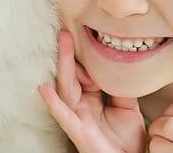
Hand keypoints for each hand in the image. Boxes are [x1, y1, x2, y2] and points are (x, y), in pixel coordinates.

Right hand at [38, 30, 146, 152]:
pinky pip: (63, 116)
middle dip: (69, 54)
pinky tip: (43, 89)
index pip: (86, 73)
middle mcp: (81, 106)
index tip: (86, 36)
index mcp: (92, 99)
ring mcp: (77, 118)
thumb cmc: (126, 140)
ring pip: (67, 88)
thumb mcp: (128, 108)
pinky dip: (53, 103)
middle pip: (72, 76)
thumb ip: (122, 89)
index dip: (87, 58)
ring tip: (62, 44)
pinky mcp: (78, 132)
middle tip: (66, 31)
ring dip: (64, 65)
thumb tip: (124, 66)